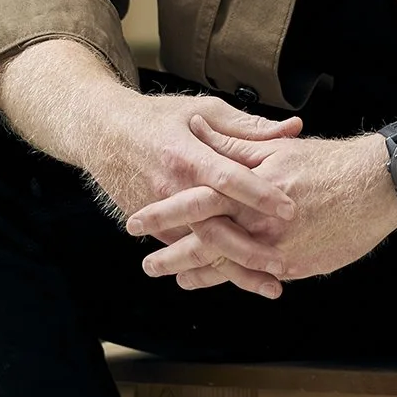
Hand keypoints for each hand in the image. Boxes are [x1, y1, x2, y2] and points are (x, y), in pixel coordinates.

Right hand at [83, 92, 302, 264]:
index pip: (228, 178)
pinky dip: (213, 271)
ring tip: (270, 285)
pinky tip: (240, 280)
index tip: (289, 209)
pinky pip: (186, 253)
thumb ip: (249, 127)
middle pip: (214, 226)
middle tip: (283, 263)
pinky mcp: (155, 228)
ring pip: (201, 250)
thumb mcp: (202, 111)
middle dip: (250, 250)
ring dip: (235, 271)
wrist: (103, 134)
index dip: (259, 194)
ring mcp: (160, 213)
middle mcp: (172, 188)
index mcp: (187, 155)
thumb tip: (293, 129)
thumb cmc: (156, 119)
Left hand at [130, 131, 396, 296]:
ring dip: (200, 275)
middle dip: (173, 256)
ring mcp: (279, 248)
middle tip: (148, 264)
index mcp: (252, 187)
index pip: (197, 202)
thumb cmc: (330, 161)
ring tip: (178, 279)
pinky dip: (237, 281)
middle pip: (206, 243)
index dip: (165, 214)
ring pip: (228, 267)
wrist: (380, 184)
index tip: (136, 222)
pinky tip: (222, 282)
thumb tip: (198, 126)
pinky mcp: (297, 265)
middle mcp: (262, 222)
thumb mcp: (276, 147)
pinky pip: (258, 277)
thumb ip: (233, 142)